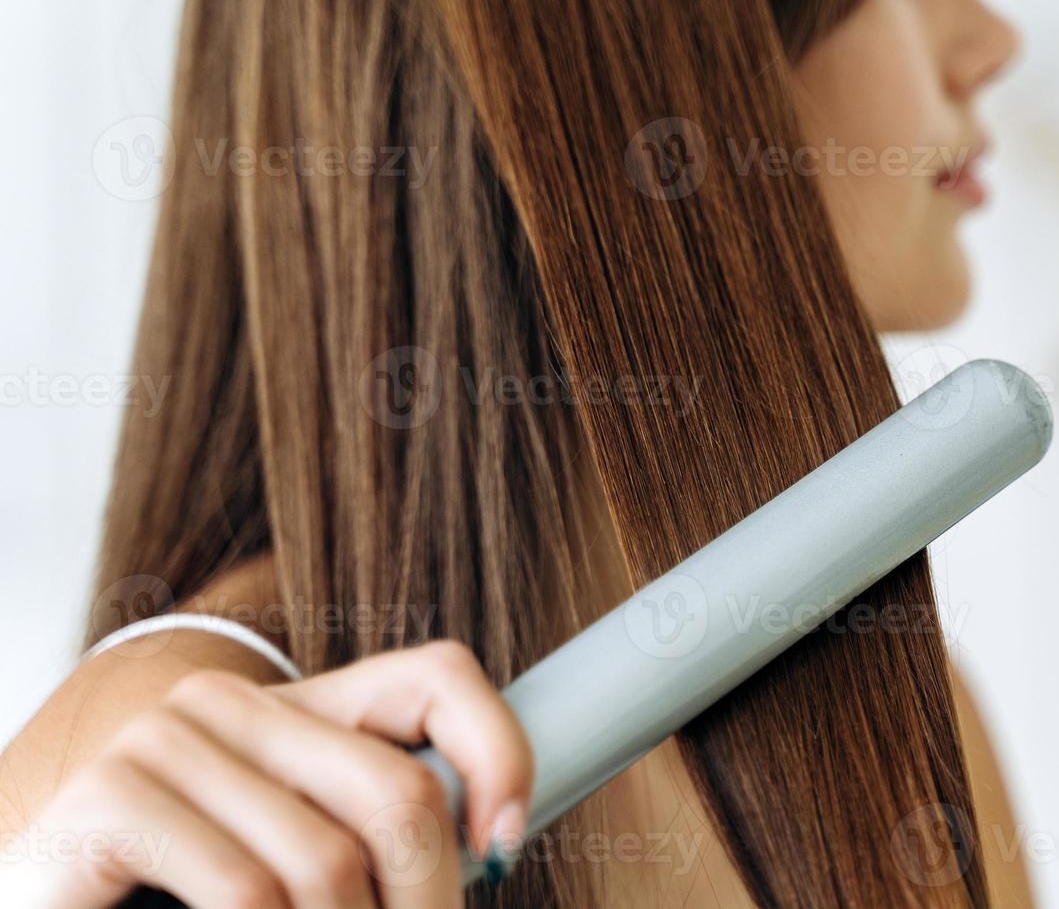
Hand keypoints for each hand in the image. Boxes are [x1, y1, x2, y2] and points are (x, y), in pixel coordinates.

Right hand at [2, 641, 531, 907]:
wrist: (45, 904)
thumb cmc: (180, 902)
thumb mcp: (296, 861)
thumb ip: (372, 840)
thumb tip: (495, 852)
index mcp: (299, 709)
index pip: (439, 677)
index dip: (500, 753)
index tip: (506, 846)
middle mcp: (234, 703)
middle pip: (400, 792)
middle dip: (429, 901)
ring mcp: (166, 740)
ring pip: (326, 864)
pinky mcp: (110, 796)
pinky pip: (245, 891)